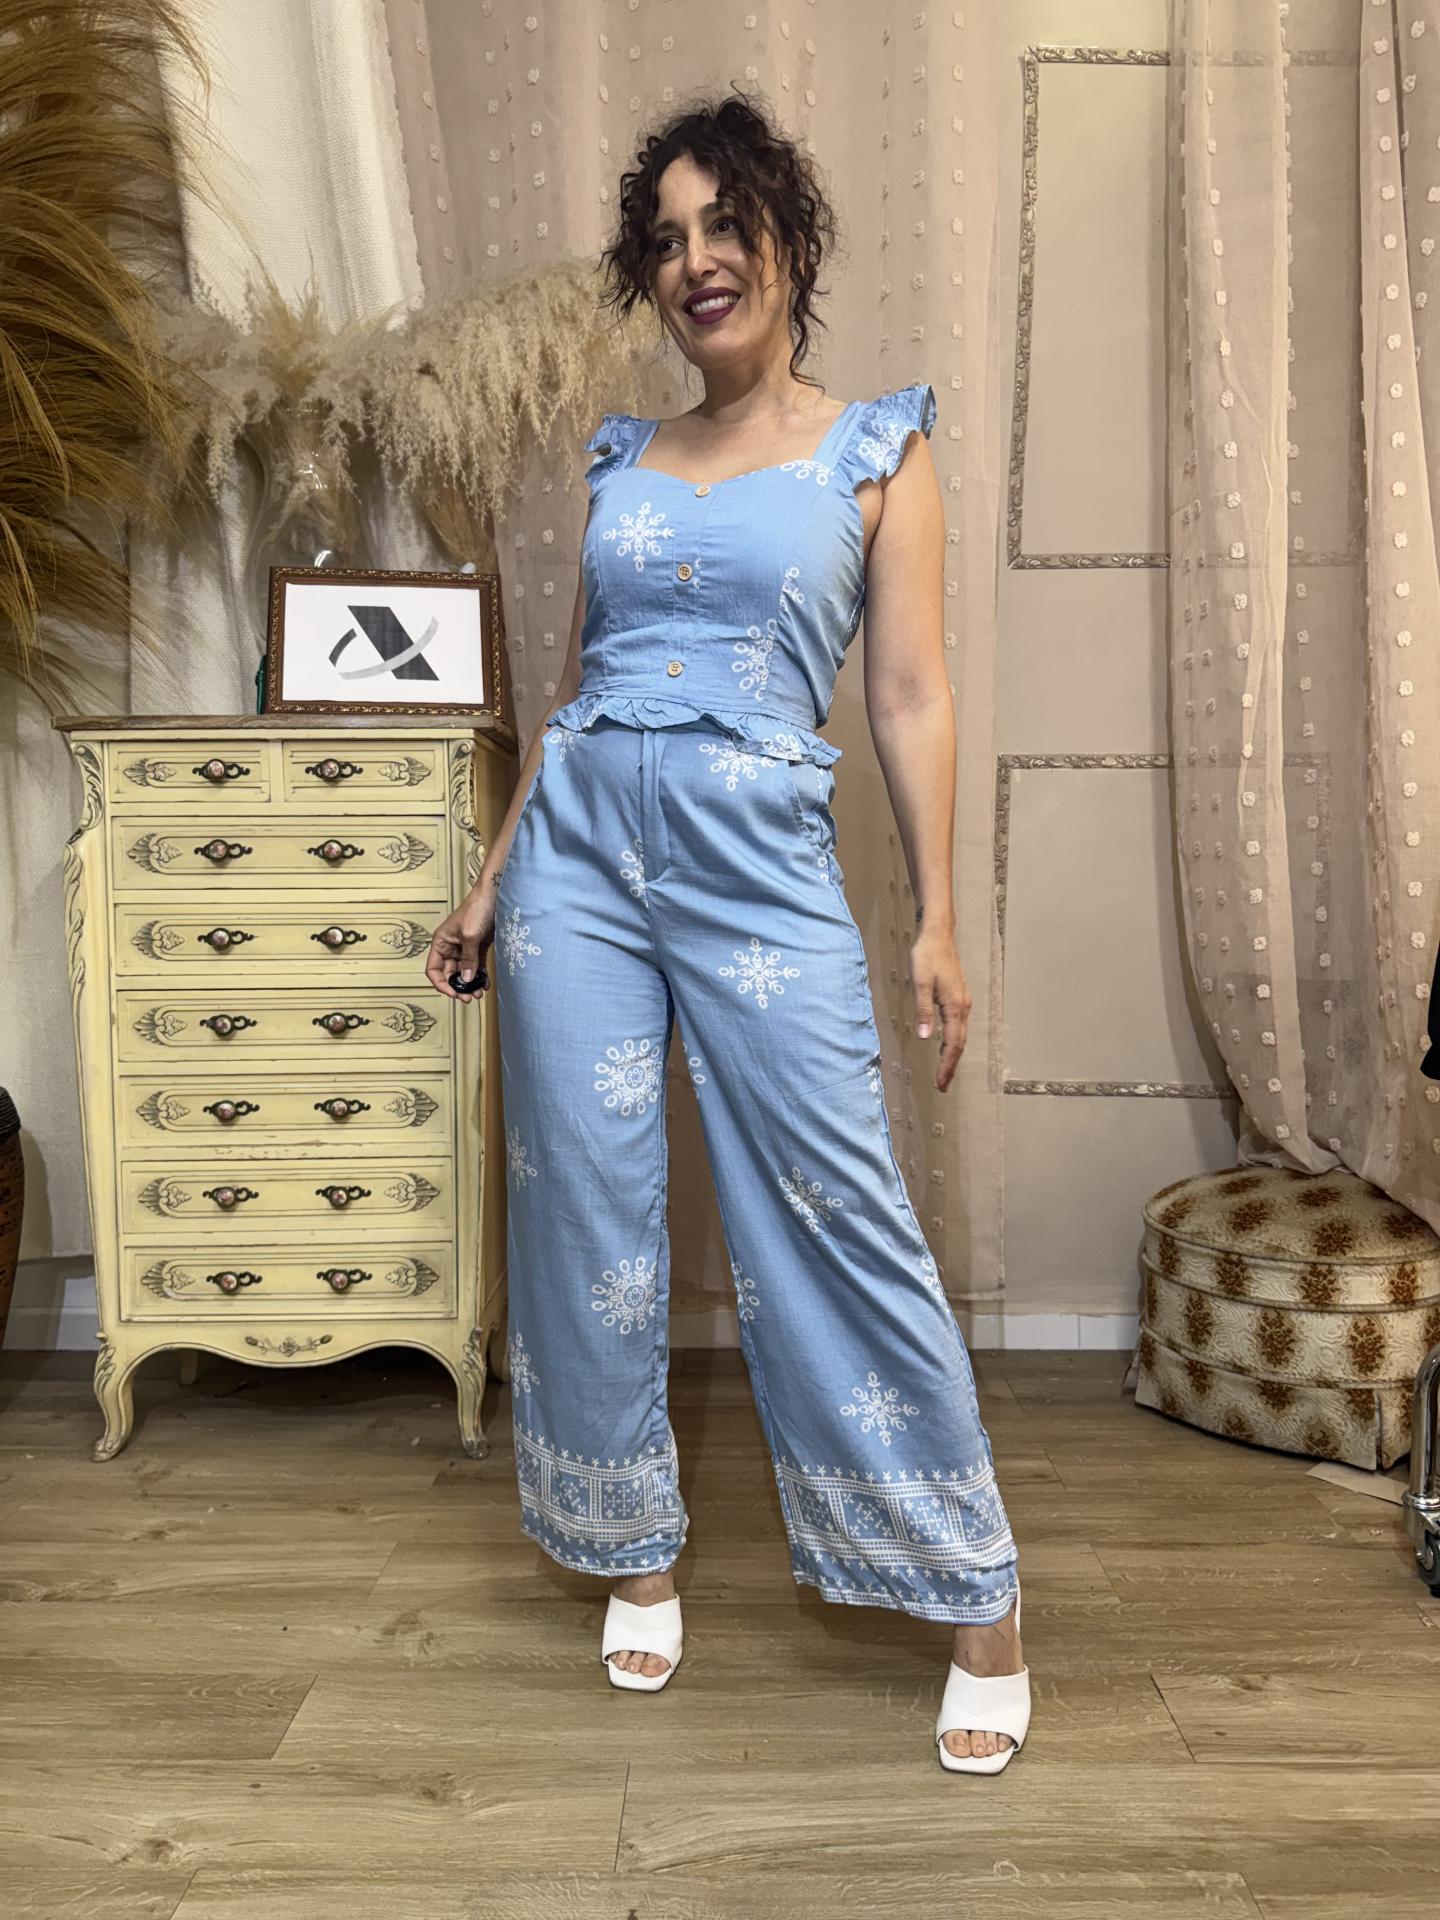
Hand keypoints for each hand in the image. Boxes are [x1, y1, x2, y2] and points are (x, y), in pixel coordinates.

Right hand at [424, 888, 495, 1002]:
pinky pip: (477, 967)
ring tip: (479, 993)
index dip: (441, 983)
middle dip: (459, 987)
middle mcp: (450, 947)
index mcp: (441, 943)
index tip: (453, 993)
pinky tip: (485, 984)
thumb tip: (466, 979)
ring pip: (464, 972)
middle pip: (449, 974)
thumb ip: (468, 958)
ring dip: (471, 984)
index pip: (433, 969)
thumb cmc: (477, 909)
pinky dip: (480, 976)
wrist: (495, 896)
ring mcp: (465, 948)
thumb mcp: (470, 935)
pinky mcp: (478, 948)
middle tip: (469, 997)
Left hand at [910, 925, 970, 1091]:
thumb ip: (923, 1011)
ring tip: (943, 1071)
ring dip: (952, 1055)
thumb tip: (924, 1037)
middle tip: (942, 1085)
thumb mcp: (920, 983)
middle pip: (959, 1044)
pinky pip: (958, 1026)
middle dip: (951, 1066)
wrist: (938, 935)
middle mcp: (962, 1007)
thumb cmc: (927, 956)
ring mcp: (962, 1002)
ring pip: (960, 1035)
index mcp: (955, 1006)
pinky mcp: (958, 997)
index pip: (952, 1044)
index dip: (946, 1065)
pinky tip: (943, 1045)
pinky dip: (952, 1041)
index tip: (940, 1082)